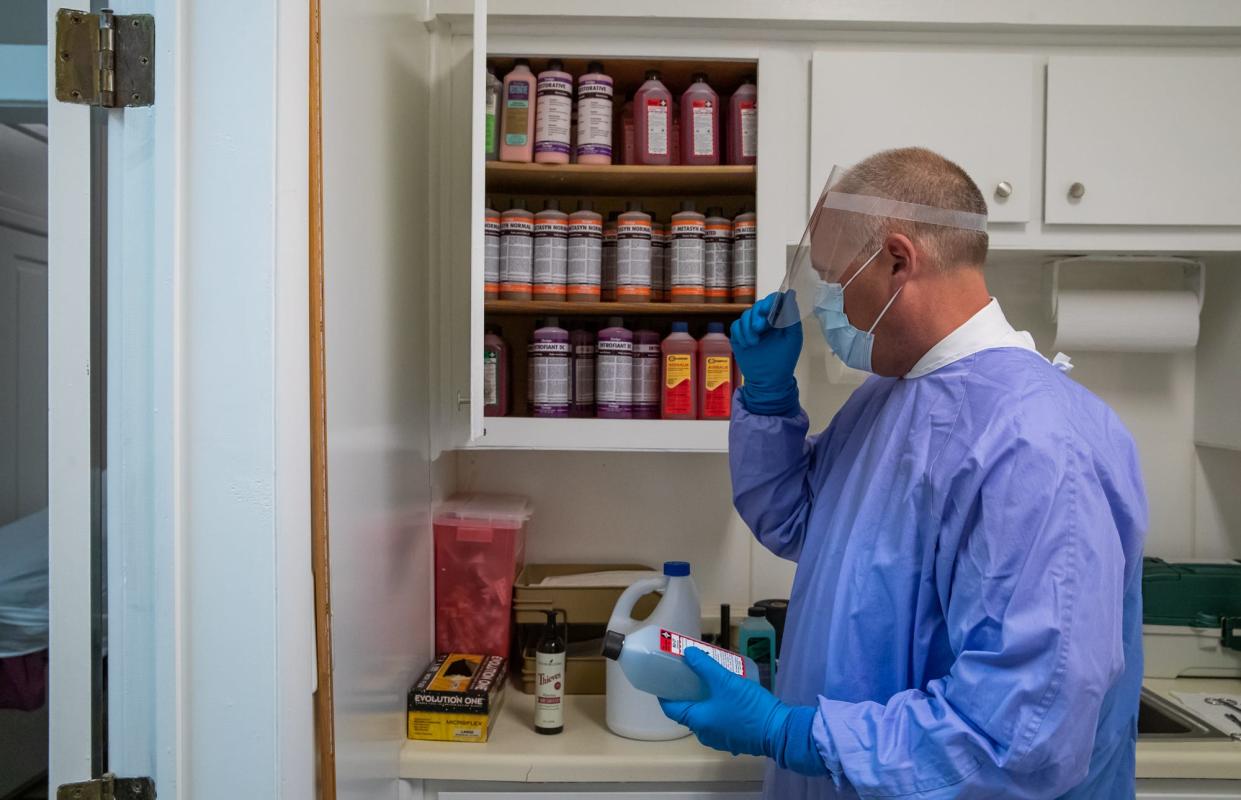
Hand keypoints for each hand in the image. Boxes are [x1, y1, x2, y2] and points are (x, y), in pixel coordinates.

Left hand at [659, 647, 826, 775]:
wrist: (779, 730)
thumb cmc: (748, 706)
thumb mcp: (725, 681)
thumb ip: (704, 666)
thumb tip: (687, 653)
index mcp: (698, 721)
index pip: (670, 709)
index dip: (664, 694)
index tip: (665, 678)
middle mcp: (705, 733)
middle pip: (687, 712)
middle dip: (686, 694)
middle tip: (689, 674)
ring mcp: (720, 739)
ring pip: (704, 717)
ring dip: (703, 701)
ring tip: (708, 681)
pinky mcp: (734, 739)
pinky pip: (718, 722)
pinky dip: (716, 709)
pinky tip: (725, 695)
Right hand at [730, 292, 801, 415]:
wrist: (767, 381)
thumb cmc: (783, 361)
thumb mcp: (793, 338)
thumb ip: (792, 317)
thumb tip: (791, 295)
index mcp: (780, 319)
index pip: (774, 300)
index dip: (770, 302)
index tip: (768, 312)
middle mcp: (765, 320)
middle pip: (758, 306)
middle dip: (757, 316)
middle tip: (760, 329)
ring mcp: (751, 327)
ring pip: (745, 315)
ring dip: (749, 328)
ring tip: (754, 343)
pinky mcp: (739, 336)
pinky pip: (736, 326)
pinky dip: (741, 334)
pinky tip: (748, 345)